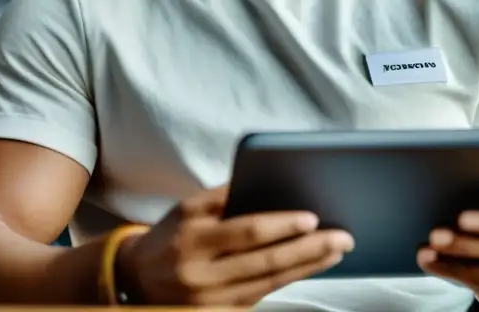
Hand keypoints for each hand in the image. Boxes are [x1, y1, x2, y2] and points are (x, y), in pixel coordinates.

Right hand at [116, 185, 353, 305]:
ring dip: (308, 267)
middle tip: (343, 237)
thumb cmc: (172, 234)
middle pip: (265, 262)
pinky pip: (261, 297)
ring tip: (336, 251)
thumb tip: (270, 180)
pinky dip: (290, 280)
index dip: (281, 226)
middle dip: (309, 249)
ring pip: (268, 283)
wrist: (136, 280)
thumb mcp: (188, 207)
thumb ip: (226, 195)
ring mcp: (208, 302)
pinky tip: (312, 266)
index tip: (313, 219)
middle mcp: (200, 275)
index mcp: (192, 240)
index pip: (246, 232)